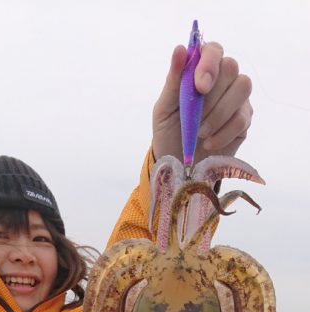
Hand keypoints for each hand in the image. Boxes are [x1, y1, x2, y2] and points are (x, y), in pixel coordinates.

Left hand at [152, 42, 252, 162]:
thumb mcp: (164, 109)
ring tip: (199, 133)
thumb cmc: (169, 132)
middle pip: (231, 67)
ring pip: (242, 88)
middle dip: (212, 95)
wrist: (178, 165)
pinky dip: (223, 133)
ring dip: (219, 113)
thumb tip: (180, 49)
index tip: (200, 87)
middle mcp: (222, 79)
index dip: (209, 64)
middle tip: (195, 118)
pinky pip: (242, 118)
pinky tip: (208, 143)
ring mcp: (236, 98)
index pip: (214, 50)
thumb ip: (173, 81)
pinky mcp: (244, 120)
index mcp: (200, 71)